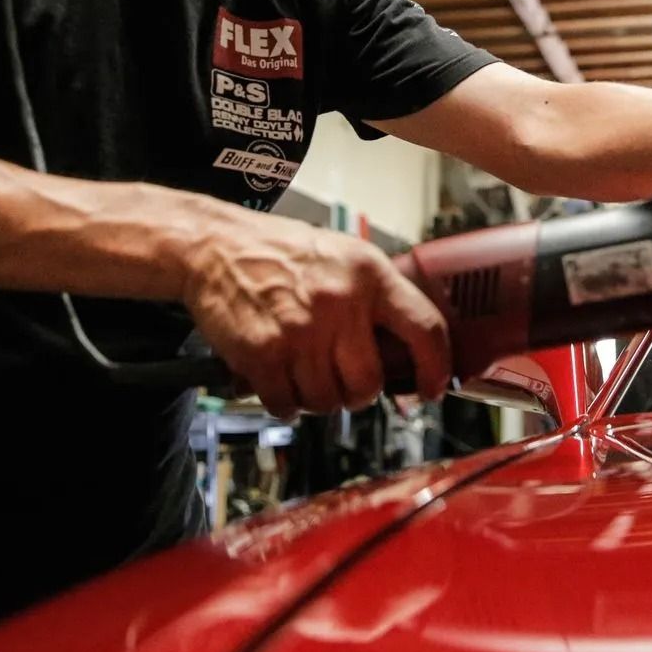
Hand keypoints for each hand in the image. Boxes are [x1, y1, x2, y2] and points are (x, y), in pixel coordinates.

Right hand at [180, 210, 450, 418]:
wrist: (216, 246)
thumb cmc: (282, 253)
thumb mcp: (344, 256)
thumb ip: (377, 297)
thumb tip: (408, 351)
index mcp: (369, 275)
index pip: (425, 328)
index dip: (435, 368)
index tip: (432, 389)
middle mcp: (340, 303)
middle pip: (368, 384)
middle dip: (356, 392)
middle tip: (341, 379)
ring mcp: (300, 331)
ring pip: (326, 401)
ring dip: (316, 398)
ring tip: (302, 371)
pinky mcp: (263, 353)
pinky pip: (286, 406)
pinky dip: (283, 403)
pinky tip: (278, 379)